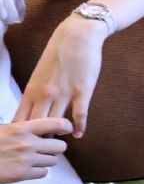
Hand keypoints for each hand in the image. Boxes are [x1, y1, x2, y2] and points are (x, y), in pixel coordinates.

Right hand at [0, 117, 72, 181]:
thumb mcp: (5, 129)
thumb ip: (23, 128)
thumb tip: (42, 128)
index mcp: (22, 128)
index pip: (57, 123)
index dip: (65, 126)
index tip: (65, 129)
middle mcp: (28, 144)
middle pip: (60, 146)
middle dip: (55, 147)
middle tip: (47, 148)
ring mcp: (26, 160)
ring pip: (53, 161)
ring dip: (47, 160)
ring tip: (35, 158)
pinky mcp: (22, 175)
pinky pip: (43, 173)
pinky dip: (38, 171)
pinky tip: (29, 167)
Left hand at [16, 16, 108, 136]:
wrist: (77, 36)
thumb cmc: (58, 54)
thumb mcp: (40, 74)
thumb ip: (37, 91)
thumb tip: (34, 108)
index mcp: (31, 90)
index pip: (21, 119)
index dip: (21, 134)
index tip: (25, 141)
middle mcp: (45, 94)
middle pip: (37, 126)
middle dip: (39, 139)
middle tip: (42, 147)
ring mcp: (64, 94)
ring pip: (57, 124)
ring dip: (58, 134)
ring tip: (60, 141)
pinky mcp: (82, 91)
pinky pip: (80, 115)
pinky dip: (79, 127)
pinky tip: (79, 134)